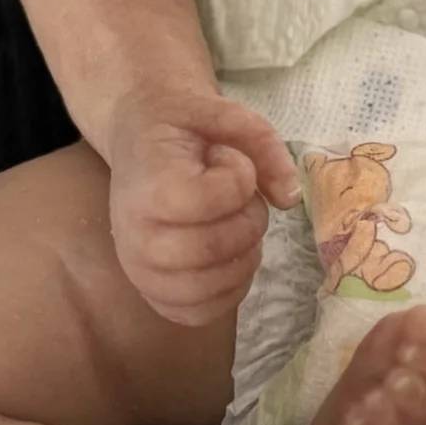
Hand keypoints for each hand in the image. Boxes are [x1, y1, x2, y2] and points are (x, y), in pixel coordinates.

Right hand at [106, 90, 301, 327]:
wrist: (137, 138)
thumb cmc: (179, 125)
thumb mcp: (222, 111)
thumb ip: (263, 145)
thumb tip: (290, 199)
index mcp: (148, 185)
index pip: (207, 199)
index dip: (237, 178)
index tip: (224, 158)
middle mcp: (135, 235)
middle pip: (211, 249)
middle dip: (248, 221)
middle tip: (240, 197)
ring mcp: (139, 269)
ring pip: (209, 288)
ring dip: (243, 256)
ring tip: (232, 224)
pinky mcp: (150, 292)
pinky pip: (198, 313)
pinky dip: (228, 290)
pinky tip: (231, 256)